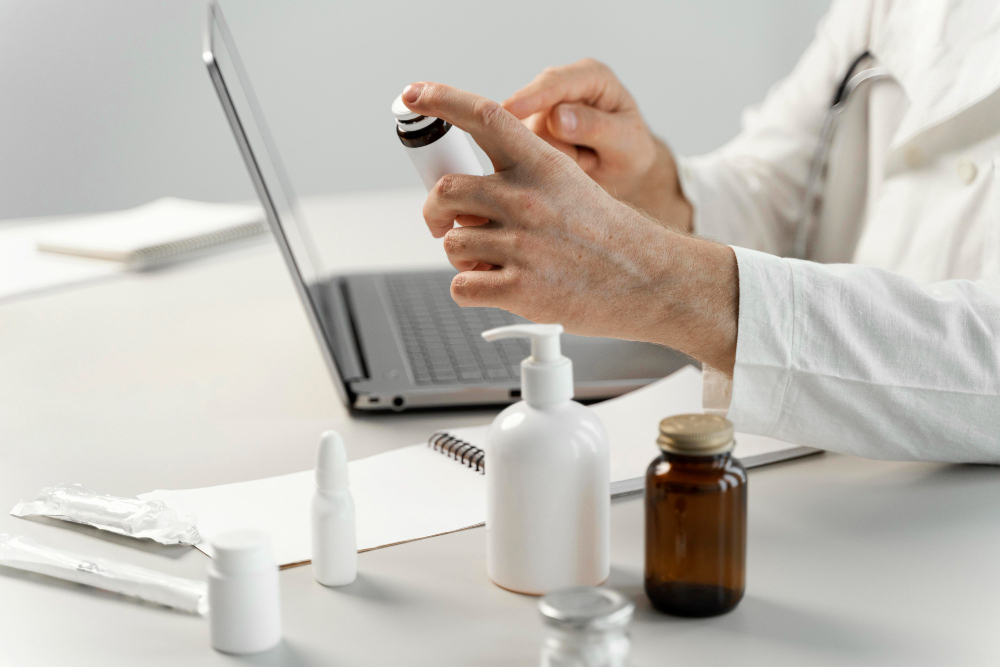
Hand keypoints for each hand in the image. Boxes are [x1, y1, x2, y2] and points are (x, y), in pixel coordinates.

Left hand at [400, 82, 737, 372]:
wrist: (649, 281)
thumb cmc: (610, 238)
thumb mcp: (572, 186)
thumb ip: (522, 181)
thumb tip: (469, 197)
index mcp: (542, 166)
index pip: (483, 116)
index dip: (442, 100)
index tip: (414, 94)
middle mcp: (527, 199)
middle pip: (447, 190)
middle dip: (435, 211)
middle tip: (442, 225)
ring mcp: (522, 245)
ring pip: (453, 244)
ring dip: (463, 256)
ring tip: (493, 263)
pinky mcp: (519, 288)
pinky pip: (461, 286)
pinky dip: (469, 289)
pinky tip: (496, 286)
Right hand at [503, 59, 691, 231]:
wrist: (626, 169)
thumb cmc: (631, 150)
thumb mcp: (625, 141)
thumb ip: (594, 127)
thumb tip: (556, 118)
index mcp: (592, 76)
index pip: (555, 82)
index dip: (532, 96)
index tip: (510, 110)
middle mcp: (562, 87)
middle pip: (533, 111)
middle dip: (553, 143)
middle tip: (588, 158)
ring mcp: (544, 109)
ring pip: (526, 135)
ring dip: (554, 157)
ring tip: (584, 160)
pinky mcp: (532, 130)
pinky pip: (522, 150)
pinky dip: (545, 164)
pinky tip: (568, 164)